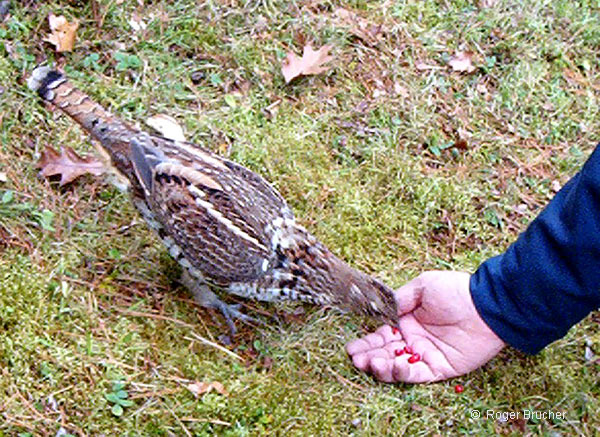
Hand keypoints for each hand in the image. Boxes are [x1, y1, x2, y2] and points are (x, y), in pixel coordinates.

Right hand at [345, 271, 504, 382]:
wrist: (486, 305)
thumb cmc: (456, 291)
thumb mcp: (423, 286)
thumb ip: (400, 299)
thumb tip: (382, 310)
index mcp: (408, 321)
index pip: (381, 335)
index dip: (366, 342)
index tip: (352, 348)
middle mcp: (414, 339)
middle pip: (385, 353)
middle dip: (368, 357)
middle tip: (355, 359)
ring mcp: (426, 355)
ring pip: (397, 366)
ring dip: (381, 367)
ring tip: (370, 364)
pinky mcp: (440, 368)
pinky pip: (417, 374)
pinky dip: (402, 373)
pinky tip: (392, 367)